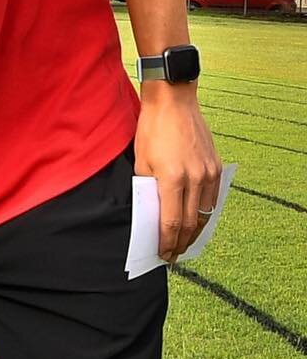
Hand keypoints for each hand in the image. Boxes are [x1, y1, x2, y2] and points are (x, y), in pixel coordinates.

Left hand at [135, 82, 222, 260]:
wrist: (173, 102)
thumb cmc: (151, 130)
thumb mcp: (141, 162)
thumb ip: (148, 190)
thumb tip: (152, 214)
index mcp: (172, 178)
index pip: (172, 222)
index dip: (167, 242)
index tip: (162, 254)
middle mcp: (196, 178)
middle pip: (191, 223)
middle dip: (181, 243)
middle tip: (173, 255)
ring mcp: (209, 173)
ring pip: (205, 213)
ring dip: (195, 232)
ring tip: (185, 244)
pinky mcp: (217, 167)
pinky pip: (213, 198)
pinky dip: (205, 213)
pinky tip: (197, 221)